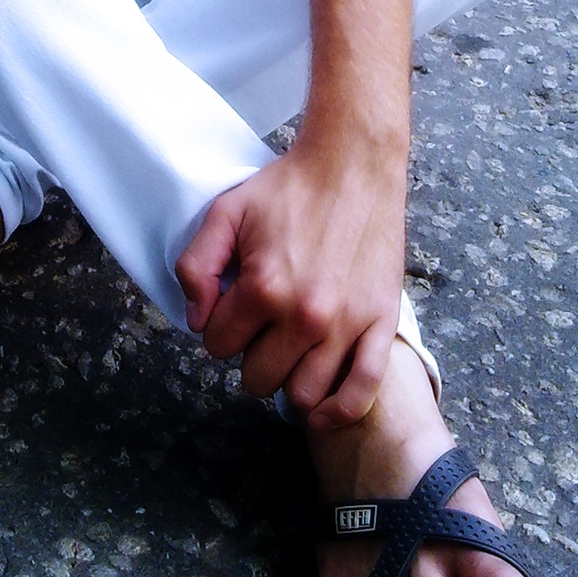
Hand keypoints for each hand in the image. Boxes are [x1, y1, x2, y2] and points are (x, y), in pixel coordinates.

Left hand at [175, 142, 406, 429]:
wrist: (352, 165)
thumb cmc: (289, 187)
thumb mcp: (226, 213)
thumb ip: (196, 266)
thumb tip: (197, 319)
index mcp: (264, 287)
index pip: (219, 346)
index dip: (220, 328)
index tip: (233, 308)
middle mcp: (306, 315)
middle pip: (258, 378)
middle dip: (251, 355)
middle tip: (261, 326)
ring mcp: (347, 324)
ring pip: (303, 394)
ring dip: (288, 379)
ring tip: (289, 351)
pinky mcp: (381, 324)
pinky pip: (361, 392)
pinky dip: (338, 411)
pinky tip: (320, 409)